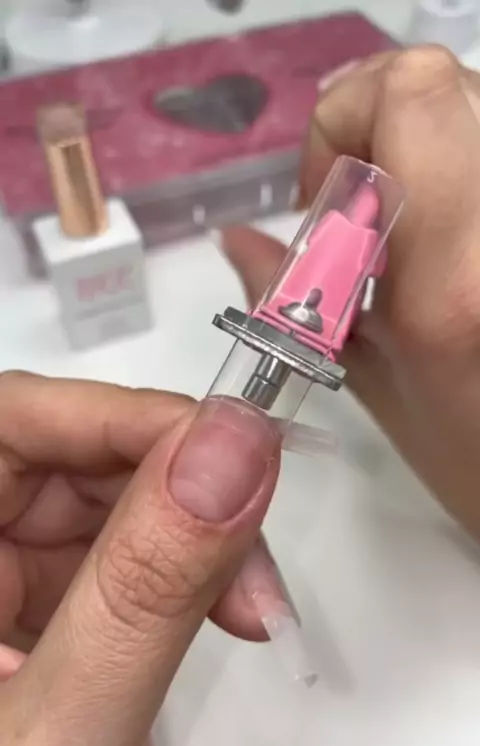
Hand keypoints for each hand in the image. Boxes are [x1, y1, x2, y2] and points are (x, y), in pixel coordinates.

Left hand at [0, 371, 281, 745]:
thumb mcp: (69, 736)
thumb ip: (144, 592)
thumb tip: (227, 451)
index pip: (9, 424)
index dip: (115, 417)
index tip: (223, 446)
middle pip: (75, 451)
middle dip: (181, 486)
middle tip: (248, 540)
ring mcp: (16, 577)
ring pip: (124, 490)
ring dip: (205, 530)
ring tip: (251, 599)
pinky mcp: (72, 600)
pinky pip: (145, 541)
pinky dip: (204, 564)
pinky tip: (232, 606)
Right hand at [217, 46, 479, 540]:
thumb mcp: (380, 391)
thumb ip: (300, 304)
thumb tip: (238, 238)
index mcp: (455, 280)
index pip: (406, 98)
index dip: (339, 126)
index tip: (320, 207)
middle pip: (440, 78)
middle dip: (373, 119)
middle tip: (356, 205)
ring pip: (471, 105)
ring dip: (417, 141)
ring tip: (401, 224)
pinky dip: (451, 167)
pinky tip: (437, 235)